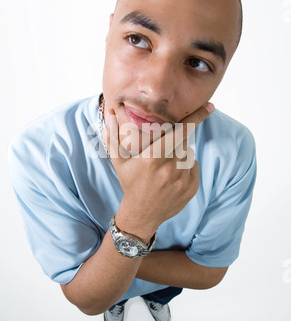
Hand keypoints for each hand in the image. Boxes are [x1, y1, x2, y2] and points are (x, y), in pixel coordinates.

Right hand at [104, 103, 213, 241]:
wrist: (142, 214)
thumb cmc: (130, 182)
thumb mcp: (118, 160)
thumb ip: (112, 135)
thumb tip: (110, 112)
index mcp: (152, 157)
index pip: (179, 131)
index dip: (196, 117)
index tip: (210, 106)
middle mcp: (169, 168)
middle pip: (182, 141)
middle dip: (175, 140)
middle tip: (163, 151)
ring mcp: (182, 179)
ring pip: (188, 153)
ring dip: (179, 154)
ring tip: (164, 168)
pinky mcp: (191, 187)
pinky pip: (193, 166)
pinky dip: (186, 166)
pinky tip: (172, 176)